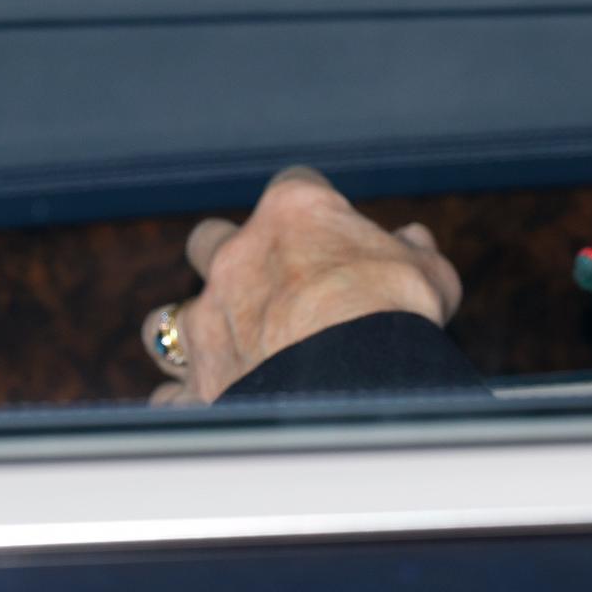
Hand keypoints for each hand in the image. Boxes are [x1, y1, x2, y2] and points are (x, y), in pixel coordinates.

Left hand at [143, 166, 461, 404]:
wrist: (355, 382)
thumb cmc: (397, 313)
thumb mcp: (427, 270)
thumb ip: (412, 251)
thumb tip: (411, 240)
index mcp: (294, 214)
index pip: (294, 185)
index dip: (313, 208)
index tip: (333, 229)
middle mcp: (236, 259)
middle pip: (209, 239)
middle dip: (228, 258)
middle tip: (268, 284)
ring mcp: (207, 323)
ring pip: (165, 320)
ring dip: (190, 329)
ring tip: (221, 347)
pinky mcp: (195, 385)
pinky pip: (171, 396)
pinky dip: (188, 401)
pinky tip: (214, 407)